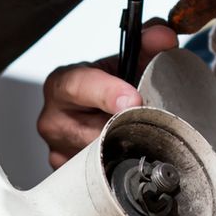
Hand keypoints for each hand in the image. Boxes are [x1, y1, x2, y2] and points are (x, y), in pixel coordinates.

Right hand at [36, 20, 179, 167]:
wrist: (102, 112)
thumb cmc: (112, 85)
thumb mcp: (129, 59)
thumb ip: (148, 41)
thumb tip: (163, 37)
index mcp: (61, 84)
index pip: (78, 87)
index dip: (107, 92)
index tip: (134, 99)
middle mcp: (52, 119)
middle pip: (94, 130)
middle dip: (127, 125)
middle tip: (152, 120)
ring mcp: (57, 151)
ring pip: (99, 158)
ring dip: (126, 148)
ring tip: (142, 135)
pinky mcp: (68, 178)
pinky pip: (100, 178)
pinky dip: (120, 168)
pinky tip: (129, 154)